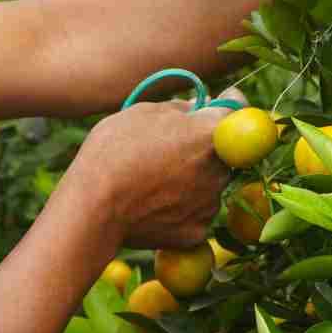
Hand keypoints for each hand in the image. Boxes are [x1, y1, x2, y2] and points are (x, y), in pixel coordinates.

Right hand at [67, 92, 235, 250]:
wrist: (93, 208)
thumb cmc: (113, 152)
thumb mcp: (142, 113)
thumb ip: (179, 107)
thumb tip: (198, 108)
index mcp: (210, 134)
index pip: (237, 110)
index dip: (230, 102)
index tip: (221, 101)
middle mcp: (219, 169)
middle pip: (223, 151)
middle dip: (204, 145)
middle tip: (171, 146)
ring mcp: (210, 204)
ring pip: (210, 183)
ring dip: (193, 177)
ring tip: (154, 179)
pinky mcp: (197, 231)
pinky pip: (196, 212)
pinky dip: (182, 206)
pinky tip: (154, 203)